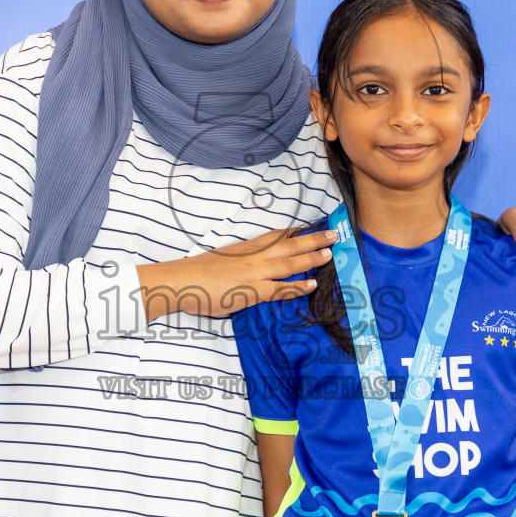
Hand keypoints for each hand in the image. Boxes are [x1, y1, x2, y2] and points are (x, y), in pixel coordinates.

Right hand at [136, 228, 336, 320]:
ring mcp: (254, 273)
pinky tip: (312, 285)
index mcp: (247, 247)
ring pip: (290, 263)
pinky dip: (297, 287)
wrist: (180, 281)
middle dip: (314, 239)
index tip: (315, 225)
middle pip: (290, 245)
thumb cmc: (198, 272)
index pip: (278, 235)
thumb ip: (242, 261)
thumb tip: (252, 266)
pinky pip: (280, 289)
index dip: (298, 231)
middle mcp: (254, 256)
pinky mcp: (251, 291)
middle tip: (335, 233)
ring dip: (312, 258)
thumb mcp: (224, 260)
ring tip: (330, 253)